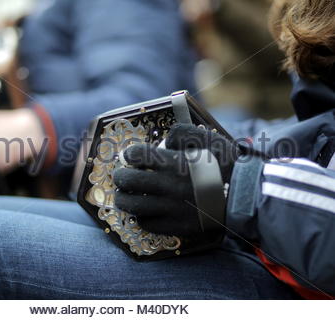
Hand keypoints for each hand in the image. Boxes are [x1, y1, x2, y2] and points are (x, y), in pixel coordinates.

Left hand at [114, 124, 238, 236]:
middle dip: (120, 177)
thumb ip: (180, 132)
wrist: (245, 194)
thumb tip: (163, 141)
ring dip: (123, 199)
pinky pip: (147, 224)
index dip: (129, 154)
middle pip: (128, 182)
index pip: (136, 156)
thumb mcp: (206, 137)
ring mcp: (170, 208)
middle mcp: (167, 186)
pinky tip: (143, 212)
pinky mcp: (175, 225)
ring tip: (123, 196)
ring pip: (133, 206)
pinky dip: (140, 217)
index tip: (129, 156)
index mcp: (173, 163)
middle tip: (120, 176)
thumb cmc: (226, 163)